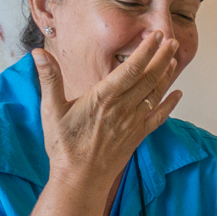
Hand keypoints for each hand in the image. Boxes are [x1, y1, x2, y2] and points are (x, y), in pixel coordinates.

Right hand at [35, 31, 181, 194]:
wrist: (80, 179)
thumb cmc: (64, 145)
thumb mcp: (51, 110)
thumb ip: (49, 79)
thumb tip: (38, 53)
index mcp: (104, 97)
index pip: (131, 69)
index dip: (146, 51)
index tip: (156, 36)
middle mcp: (123, 108)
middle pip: (148, 78)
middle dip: (162, 57)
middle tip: (172, 40)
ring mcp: (133, 122)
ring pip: (155, 94)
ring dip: (166, 75)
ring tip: (174, 58)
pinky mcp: (137, 136)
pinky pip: (158, 117)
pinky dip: (170, 104)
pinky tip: (178, 94)